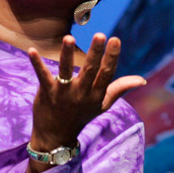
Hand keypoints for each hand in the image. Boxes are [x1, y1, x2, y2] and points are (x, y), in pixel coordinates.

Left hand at [26, 34, 144, 172]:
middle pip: (90, 70)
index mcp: (96, 94)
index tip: (115, 40)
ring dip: (67, 55)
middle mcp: (81, 93)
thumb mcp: (103, 104)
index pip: (107, 73)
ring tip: (69, 38)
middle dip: (95, 52)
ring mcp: (63, 93)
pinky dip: (37, 63)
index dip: (111, 57)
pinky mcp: (46, 93)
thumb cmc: (82, 116)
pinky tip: (31, 50)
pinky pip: (42, 76)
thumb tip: (142, 80)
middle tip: (100, 35)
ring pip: (66, 71)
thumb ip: (120, 88)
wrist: (56, 137)